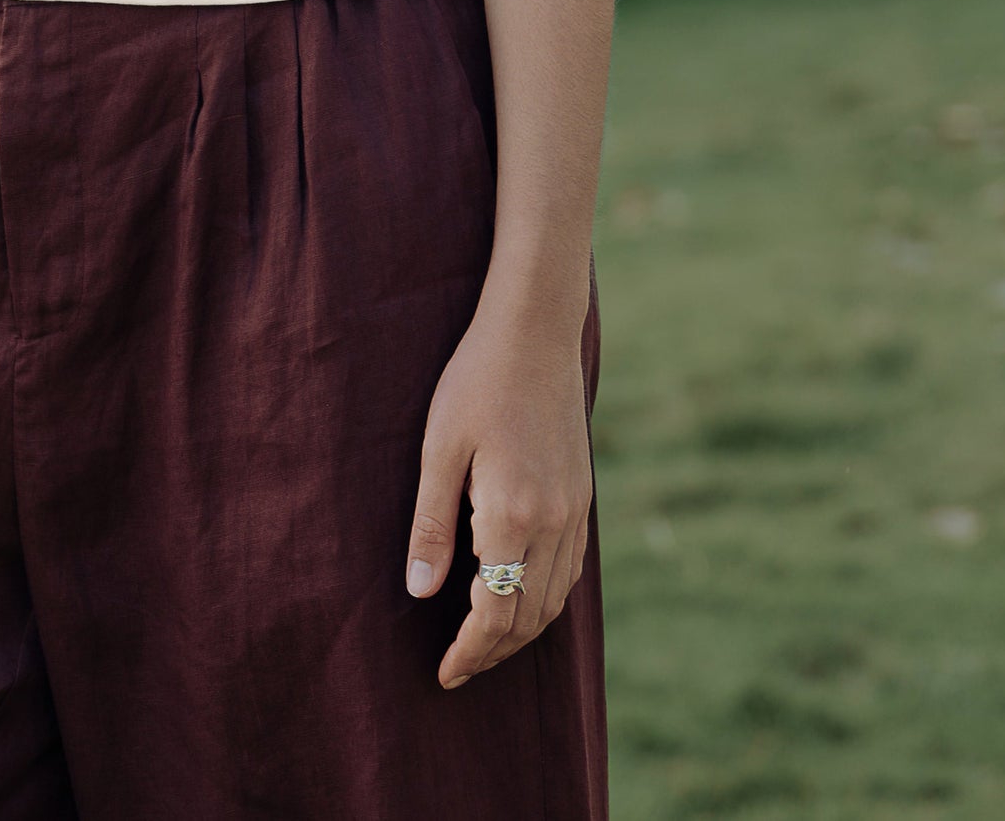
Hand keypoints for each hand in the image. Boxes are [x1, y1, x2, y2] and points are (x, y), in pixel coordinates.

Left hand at [404, 302, 592, 687]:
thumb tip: (420, 593)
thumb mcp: (439, 449)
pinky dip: (544, 599)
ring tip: (484, 643)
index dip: (469, 651)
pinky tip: (518, 596)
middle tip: (458, 667)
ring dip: (521, 631)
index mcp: (514, 515)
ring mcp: (575, 512)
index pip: (494, 613)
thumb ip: (431, 524)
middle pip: (529, 617)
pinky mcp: (583, 496)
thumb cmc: (476, 382)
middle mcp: (554, 524)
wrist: (534, 332)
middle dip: (493, 651)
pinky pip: (570, 570)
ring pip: (555, 599)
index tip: (444, 673)